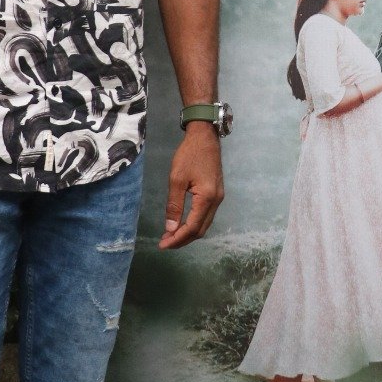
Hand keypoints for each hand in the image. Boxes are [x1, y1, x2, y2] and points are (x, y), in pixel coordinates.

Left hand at [160, 125, 224, 248]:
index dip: (177, 239)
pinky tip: (182, 223)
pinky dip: (194, 223)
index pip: (192, 227)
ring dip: (188, 232)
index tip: (162, 245)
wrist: (205, 136)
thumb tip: (170, 228)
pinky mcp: (216, 193)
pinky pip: (206, 215)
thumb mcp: (177, 179)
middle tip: (165, 243)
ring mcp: (218, 198)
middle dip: (183, 239)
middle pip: (201, 229)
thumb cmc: (189, 155)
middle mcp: (216, 201)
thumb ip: (174, 205)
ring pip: (204, 224)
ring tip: (171, 235)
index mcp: (207, 198)